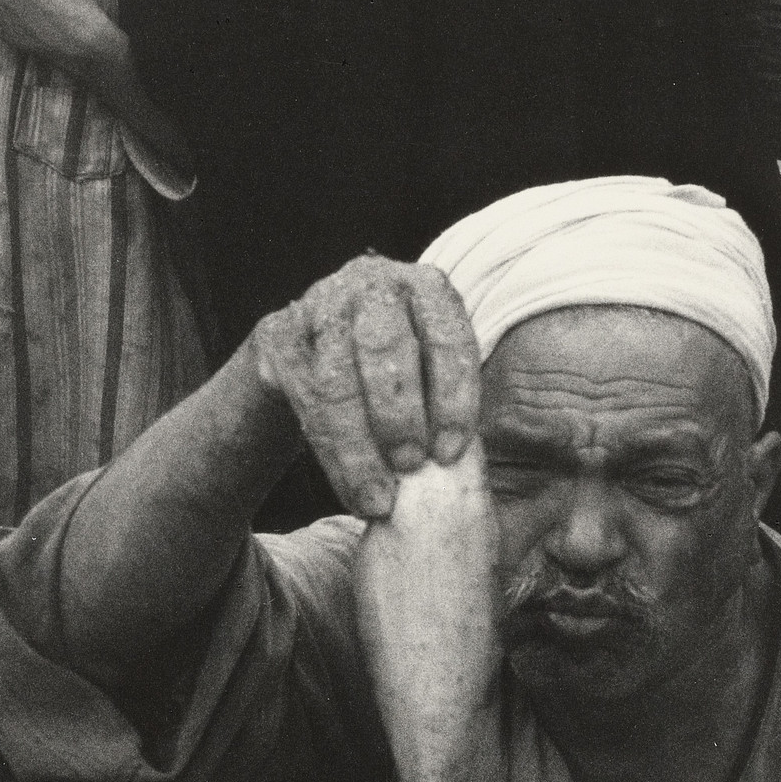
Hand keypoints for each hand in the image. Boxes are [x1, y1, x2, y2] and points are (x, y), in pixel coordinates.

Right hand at [245, 256, 481, 519]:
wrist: (307, 357)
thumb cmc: (388, 376)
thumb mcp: (430, 371)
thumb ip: (453, 398)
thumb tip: (502, 462)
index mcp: (425, 286)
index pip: (447, 336)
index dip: (453, 398)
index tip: (452, 453)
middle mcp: (372, 283)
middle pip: (385, 347)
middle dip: (400, 414)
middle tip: (412, 466)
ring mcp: (320, 305)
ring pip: (338, 380)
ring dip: (360, 447)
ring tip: (380, 498)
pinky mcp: (279, 336)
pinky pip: (306, 401)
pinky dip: (332, 452)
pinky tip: (350, 487)